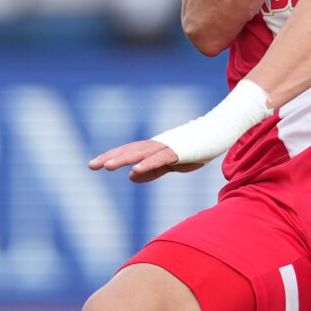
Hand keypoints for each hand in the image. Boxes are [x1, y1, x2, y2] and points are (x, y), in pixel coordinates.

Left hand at [88, 140, 204, 182]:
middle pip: (130, 150)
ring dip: (124, 159)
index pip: (128, 152)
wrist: (218, 133)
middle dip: (111, 157)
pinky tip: (135, 170)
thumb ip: (151, 171)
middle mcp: (157, 144)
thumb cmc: (196, 148)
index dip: (111, 156)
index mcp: (153, 148)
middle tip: (91, 165)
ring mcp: (168, 146)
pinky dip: (147, 164)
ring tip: (107, 166)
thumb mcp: (170, 164)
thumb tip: (130, 177)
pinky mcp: (179, 151)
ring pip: (142, 153)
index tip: (93, 164)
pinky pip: (160, 159)